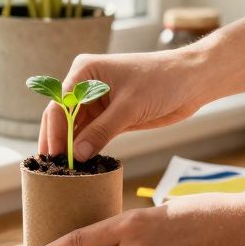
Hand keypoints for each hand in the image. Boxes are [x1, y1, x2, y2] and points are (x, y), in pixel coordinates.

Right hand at [39, 46, 210, 161]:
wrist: (192, 81)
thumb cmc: (162, 80)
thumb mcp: (130, 106)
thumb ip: (102, 131)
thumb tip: (78, 155)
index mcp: (85, 72)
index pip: (60, 104)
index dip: (55, 131)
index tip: (54, 156)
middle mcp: (86, 85)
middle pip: (62, 118)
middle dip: (58, 142)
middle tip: (52, 169)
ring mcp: (98, 102)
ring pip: (76, 129)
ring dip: (71, 149)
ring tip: (64, 173)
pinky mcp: (111, 117)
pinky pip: (92, 135)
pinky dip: (87, 149)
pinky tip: (82, 167)